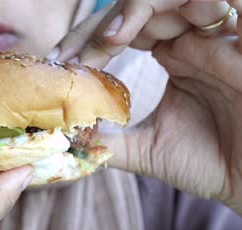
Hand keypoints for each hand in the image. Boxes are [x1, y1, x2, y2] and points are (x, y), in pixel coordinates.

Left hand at [48, 0, 241, 212]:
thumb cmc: (214, 163)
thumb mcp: (149, 150)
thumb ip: (111, 140)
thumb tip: (69, 137)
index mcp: (176, 54)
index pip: (124, 28)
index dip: (88, 40)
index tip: (60, 65)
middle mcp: (196, 38)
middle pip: (140, 6)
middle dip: (99, 27)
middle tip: (72, 58)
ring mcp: (221, 35)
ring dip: (135, 8)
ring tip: (108, 41)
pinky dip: (184, 3)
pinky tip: (146, 28)